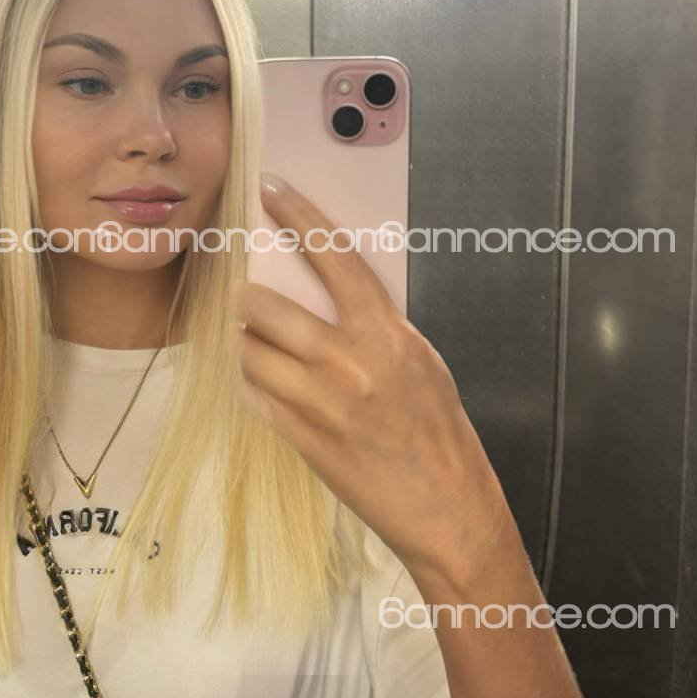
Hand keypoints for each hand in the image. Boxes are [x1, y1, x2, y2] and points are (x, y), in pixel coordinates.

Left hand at [232, 173, 509, 583]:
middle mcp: (351, 363)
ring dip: (248, 345)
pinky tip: (270, 386)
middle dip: (249, 300)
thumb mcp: (419, 361)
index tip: (271, 189)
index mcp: (388, 334)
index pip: (335, 257)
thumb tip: (328, 290)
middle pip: (266, 307)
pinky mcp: (302, 440)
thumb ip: (375, 325)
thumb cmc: (437, 430)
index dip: (299, 216)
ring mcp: (322, 404)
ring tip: (265, 350)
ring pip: (250, 352)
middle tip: (250, 300)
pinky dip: (254, 384)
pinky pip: (254, 396)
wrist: (448, 508)